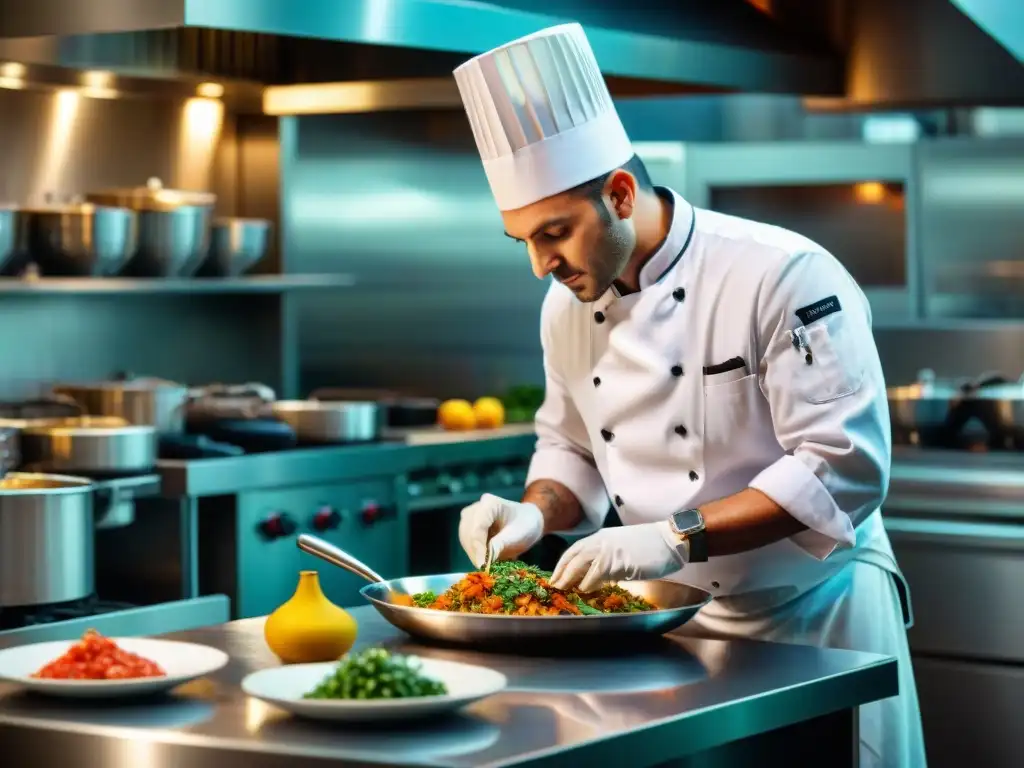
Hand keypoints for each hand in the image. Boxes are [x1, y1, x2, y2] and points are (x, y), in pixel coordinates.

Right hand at [458, 493, 544, 567]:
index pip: (478, 527)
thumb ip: (500, 545)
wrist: (528, 521)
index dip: (478, 547)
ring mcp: (471, 516)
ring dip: (473, 553)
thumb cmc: (525, 526)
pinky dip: (474, 552)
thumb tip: (484, 562)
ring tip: (486, 566)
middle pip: (468, 532)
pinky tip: (483, 560)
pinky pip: (466, 541)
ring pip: (464, 538)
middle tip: (485, 569)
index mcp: (490, 504)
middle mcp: (477, 507)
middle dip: (475, 552)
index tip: (482, 566)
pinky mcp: (469, 526)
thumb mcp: (518, 536)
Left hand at [550, 522, 684, 592]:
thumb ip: (606, 560)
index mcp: (602, 537)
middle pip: (573, 557)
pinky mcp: (619, 561)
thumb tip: (592, 577)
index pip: (574, 550)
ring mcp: (609, 550)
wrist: (670, 539)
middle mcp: (602, 541)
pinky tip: (585, 591)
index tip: (555, 575)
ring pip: (580, 565)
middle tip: (554, 586)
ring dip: (570, 579)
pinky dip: (589, 583)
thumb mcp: (621, 548)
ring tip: (563, 590)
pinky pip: (597, 574)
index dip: (563, 564)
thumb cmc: (650, 546)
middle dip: (561, 573)